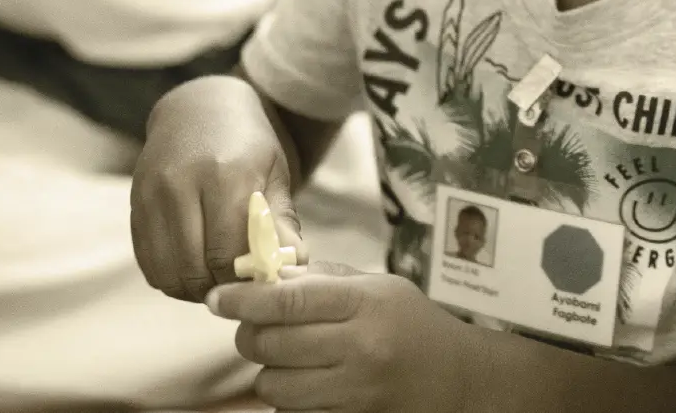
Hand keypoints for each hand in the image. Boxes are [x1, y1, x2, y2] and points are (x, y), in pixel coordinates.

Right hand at [130, 75, 302, 301]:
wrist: (200, 107)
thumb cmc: (248, 145)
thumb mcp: (275, 174)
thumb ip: (282, 222)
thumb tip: (296, 268)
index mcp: (225, 174)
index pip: (227, 254)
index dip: (244, 280)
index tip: (259, 281)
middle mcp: (180, 184)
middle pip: (193, 268)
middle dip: (219, 287)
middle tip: (238, 285)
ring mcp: (150, 194)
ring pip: (166, 273)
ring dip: (192, 289)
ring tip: (216, 278)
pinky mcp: (134, 205)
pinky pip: (148, 263)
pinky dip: (170, 277)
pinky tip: (193, 267)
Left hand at [209, 262, 470, 412]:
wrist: (458, 379)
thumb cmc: (414, 324)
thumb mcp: (378, 286)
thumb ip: (323, 280)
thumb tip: (265, 275)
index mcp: (364, 304)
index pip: (287, 301)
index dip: (243, 299)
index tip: (217, 298)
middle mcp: (358, 349)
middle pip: (270, 343)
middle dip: (250, 333)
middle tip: (258, 326)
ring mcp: (352, 391)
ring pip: (272, 384)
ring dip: (268, 370)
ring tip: (288, 357)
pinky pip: (291, 411)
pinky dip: (287, 397)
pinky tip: (306, 382)